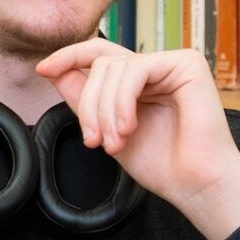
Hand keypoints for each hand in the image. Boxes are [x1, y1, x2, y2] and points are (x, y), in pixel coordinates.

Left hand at [35, 39, 239, 239]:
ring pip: (114, 67)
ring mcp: (173, 63)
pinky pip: (136, 69)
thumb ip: (84, 99)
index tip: (43, 69)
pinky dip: (123, 101)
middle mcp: (157, 68)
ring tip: (115, 143)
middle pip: (102, 63)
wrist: (195, 185)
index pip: (100, 54)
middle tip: (94, 141)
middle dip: (90, 105)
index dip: (69, 56)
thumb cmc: (162, 165)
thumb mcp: (107, 130)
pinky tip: (129, 128)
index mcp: (141, 81)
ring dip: (105, 110)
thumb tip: (54, 69)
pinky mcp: (188, 64)